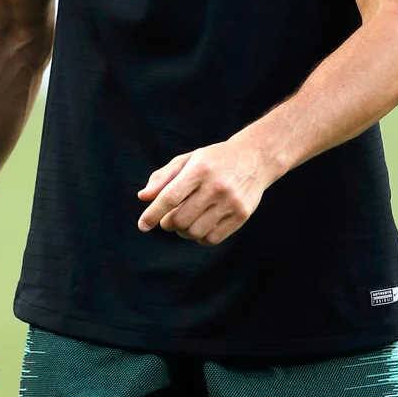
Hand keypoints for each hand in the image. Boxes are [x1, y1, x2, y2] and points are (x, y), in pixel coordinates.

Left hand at [136, 136, 271, 245]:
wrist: (255, 157)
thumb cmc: (214, 160)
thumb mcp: (188, 160)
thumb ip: (163, 177)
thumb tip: (143, 197)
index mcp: (200, 169)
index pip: (170, 197)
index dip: (153, 213)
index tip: (142, 225)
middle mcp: (216, 186)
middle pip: (181, 219)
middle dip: (168, 223)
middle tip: (168, 219)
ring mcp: (231, 202)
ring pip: (195, 232)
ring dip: (183, 231)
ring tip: (185, 221)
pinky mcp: (242, 215)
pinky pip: (212, 238)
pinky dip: (200, 237)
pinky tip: (200, 225)